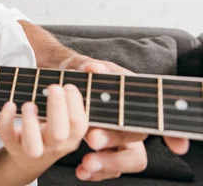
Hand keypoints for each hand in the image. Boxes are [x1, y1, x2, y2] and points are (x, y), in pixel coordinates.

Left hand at [0, 84, 87, 165]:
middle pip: (59, 135)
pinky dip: (6, 120)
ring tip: (29, 103)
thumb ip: (75, 93)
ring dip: (30, 122)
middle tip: (54, 87)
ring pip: (33, 145)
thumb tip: (90, 68)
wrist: (29, 158)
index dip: (75, 105)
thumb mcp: (66, 115)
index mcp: (71, 137)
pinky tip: (9, 104)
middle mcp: (54, 146)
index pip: (78, 125)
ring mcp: (33, 149)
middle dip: (57, 109)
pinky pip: (7, 137)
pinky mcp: (13, 146)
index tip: (69, 85)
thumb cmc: (53, 127)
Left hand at [63, 55, 189, 180]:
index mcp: (134, 99)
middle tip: (93, 138)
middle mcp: (132, 122)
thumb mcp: (83, 66)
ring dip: (108, 162)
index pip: (157, 114)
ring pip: (128, 158)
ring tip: (86, 162)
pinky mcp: (105, 153)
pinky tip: (81, 171)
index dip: (173, 132)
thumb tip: (94, 69)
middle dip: (115, 139)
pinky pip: (108, 169)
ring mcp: (120, 140)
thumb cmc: (82, 75)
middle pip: (136, 136)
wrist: (61, 87)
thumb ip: (88, 67)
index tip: (177, 148)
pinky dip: (95, 172)